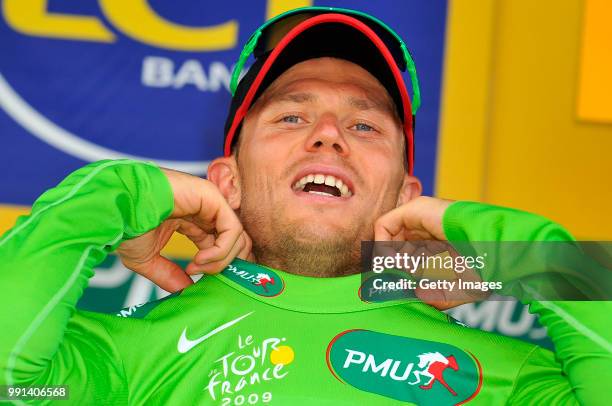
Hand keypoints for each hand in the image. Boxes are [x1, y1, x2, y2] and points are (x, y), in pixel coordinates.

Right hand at [117, 168, 251, 292]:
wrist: (116, 208)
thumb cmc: (125, 226)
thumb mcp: (148, 259)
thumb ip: (169, 275)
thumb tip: (186, 291)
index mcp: (192, 222)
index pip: (220, 246)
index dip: (215, 267)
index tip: (196, 278)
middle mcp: (205, 211)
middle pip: (235, 242)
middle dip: (225, 265)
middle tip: (206, 278)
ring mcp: (210, 202)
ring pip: (236, 237)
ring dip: (220, 260)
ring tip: (196, 268)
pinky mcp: (212, 197)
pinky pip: (232, 229)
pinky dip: (221, 250)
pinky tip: (199, 259)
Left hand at [374, 196, 487, 309]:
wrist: (497, 249)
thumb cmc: (485, 268)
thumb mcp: (457, 289)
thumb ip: (436, 294)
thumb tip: (416, 293)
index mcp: (440, 243)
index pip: (406, 255)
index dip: (399, 271)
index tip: (397, 287)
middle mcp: (428, 228)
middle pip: (395, 245)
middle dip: (391, 266)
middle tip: (394, 280)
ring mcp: (422, 216)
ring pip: (388, 235)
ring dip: (386, 257)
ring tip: (398, 272)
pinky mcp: (416, 209)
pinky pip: (384, 224)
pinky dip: (381, 244)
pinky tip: (392, 260)